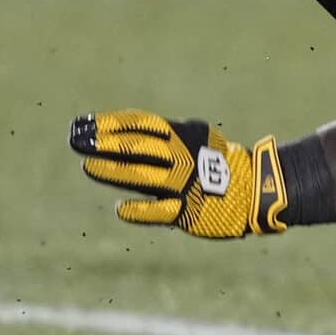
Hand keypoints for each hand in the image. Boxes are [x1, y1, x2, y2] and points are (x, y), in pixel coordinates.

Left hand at [70, 112, 293, 237]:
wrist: (258, 190)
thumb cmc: (218, 166)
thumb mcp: (194, 141)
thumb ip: (162, 140)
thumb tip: (112, 135)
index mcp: (186, 135)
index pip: (142, 124)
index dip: (110, 123)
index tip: (82, 124)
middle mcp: (185, 156)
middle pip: (140, 147)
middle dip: (107, 143)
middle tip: (77, 142)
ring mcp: (187, 184)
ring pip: (146, 175)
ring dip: (115, 170)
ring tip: (88, 167)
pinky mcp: (190, 210)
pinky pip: (162, 210)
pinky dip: (141, 210)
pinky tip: (121, 208)